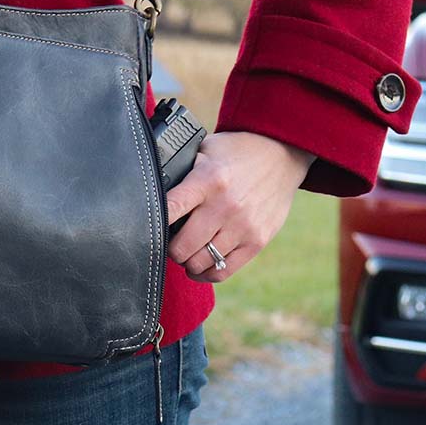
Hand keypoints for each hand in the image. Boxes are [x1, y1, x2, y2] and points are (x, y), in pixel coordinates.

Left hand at [165, 130, 316, 282]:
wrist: (282, 154)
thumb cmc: (235, 153)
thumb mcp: (204, 150)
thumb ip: (182, 170)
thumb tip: (151, 188)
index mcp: (208, 180)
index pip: (170, 209)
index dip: (152, 223)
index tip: (143, 228)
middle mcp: (225, 206)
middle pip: (182, 246)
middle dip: (169, 248)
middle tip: (167, 242)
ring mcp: (243, 226)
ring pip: (200, 262)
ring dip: (186, 262)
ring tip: (184, 252)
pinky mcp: (258, 241)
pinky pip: (223, 271)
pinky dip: (206, 274)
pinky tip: (199, 267)